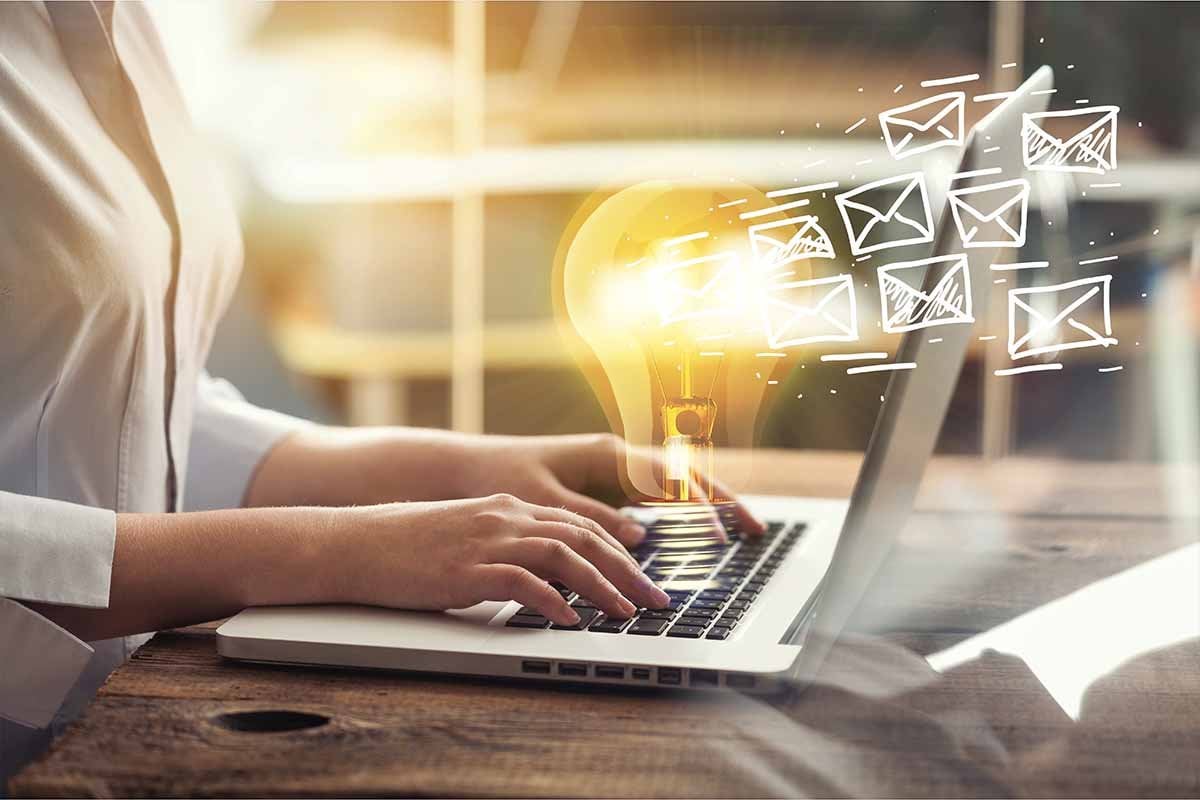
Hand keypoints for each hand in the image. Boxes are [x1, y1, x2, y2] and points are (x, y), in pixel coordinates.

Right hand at [329, 493, 671, 625]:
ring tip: (626, 613)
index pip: (579, 524)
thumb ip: (506, 549)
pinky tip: (571, 620)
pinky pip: (523, 582)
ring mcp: (488, 539)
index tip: (643, 576)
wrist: (355, 542)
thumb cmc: (407, 545)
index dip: (618, 550)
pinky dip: (552, 601)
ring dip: (602, 586)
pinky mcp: (468, 568)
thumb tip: (544, 579)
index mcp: (508, 506)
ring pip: (564, 555)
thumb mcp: (467, 536)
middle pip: (584, 537)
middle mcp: (505, 516)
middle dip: (627, 570)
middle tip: (655, 600)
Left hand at [451, 433, 764, 541]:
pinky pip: (652, 500)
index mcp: (607, 455)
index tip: (724, 530)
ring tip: (741, 532)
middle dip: (721, 500)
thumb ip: (591, 517)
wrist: (467, 470)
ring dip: (706, 507)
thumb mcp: (543, 503)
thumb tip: (640, 536)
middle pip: (683, 478)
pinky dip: (679, 514)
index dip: (702, 503)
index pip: (670, 477)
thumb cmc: (499, 480)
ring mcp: (613, 472)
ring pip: (673, 487)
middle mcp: (616, 459)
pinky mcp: (605, 488)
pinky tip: (696, 533)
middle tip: (756, 530)